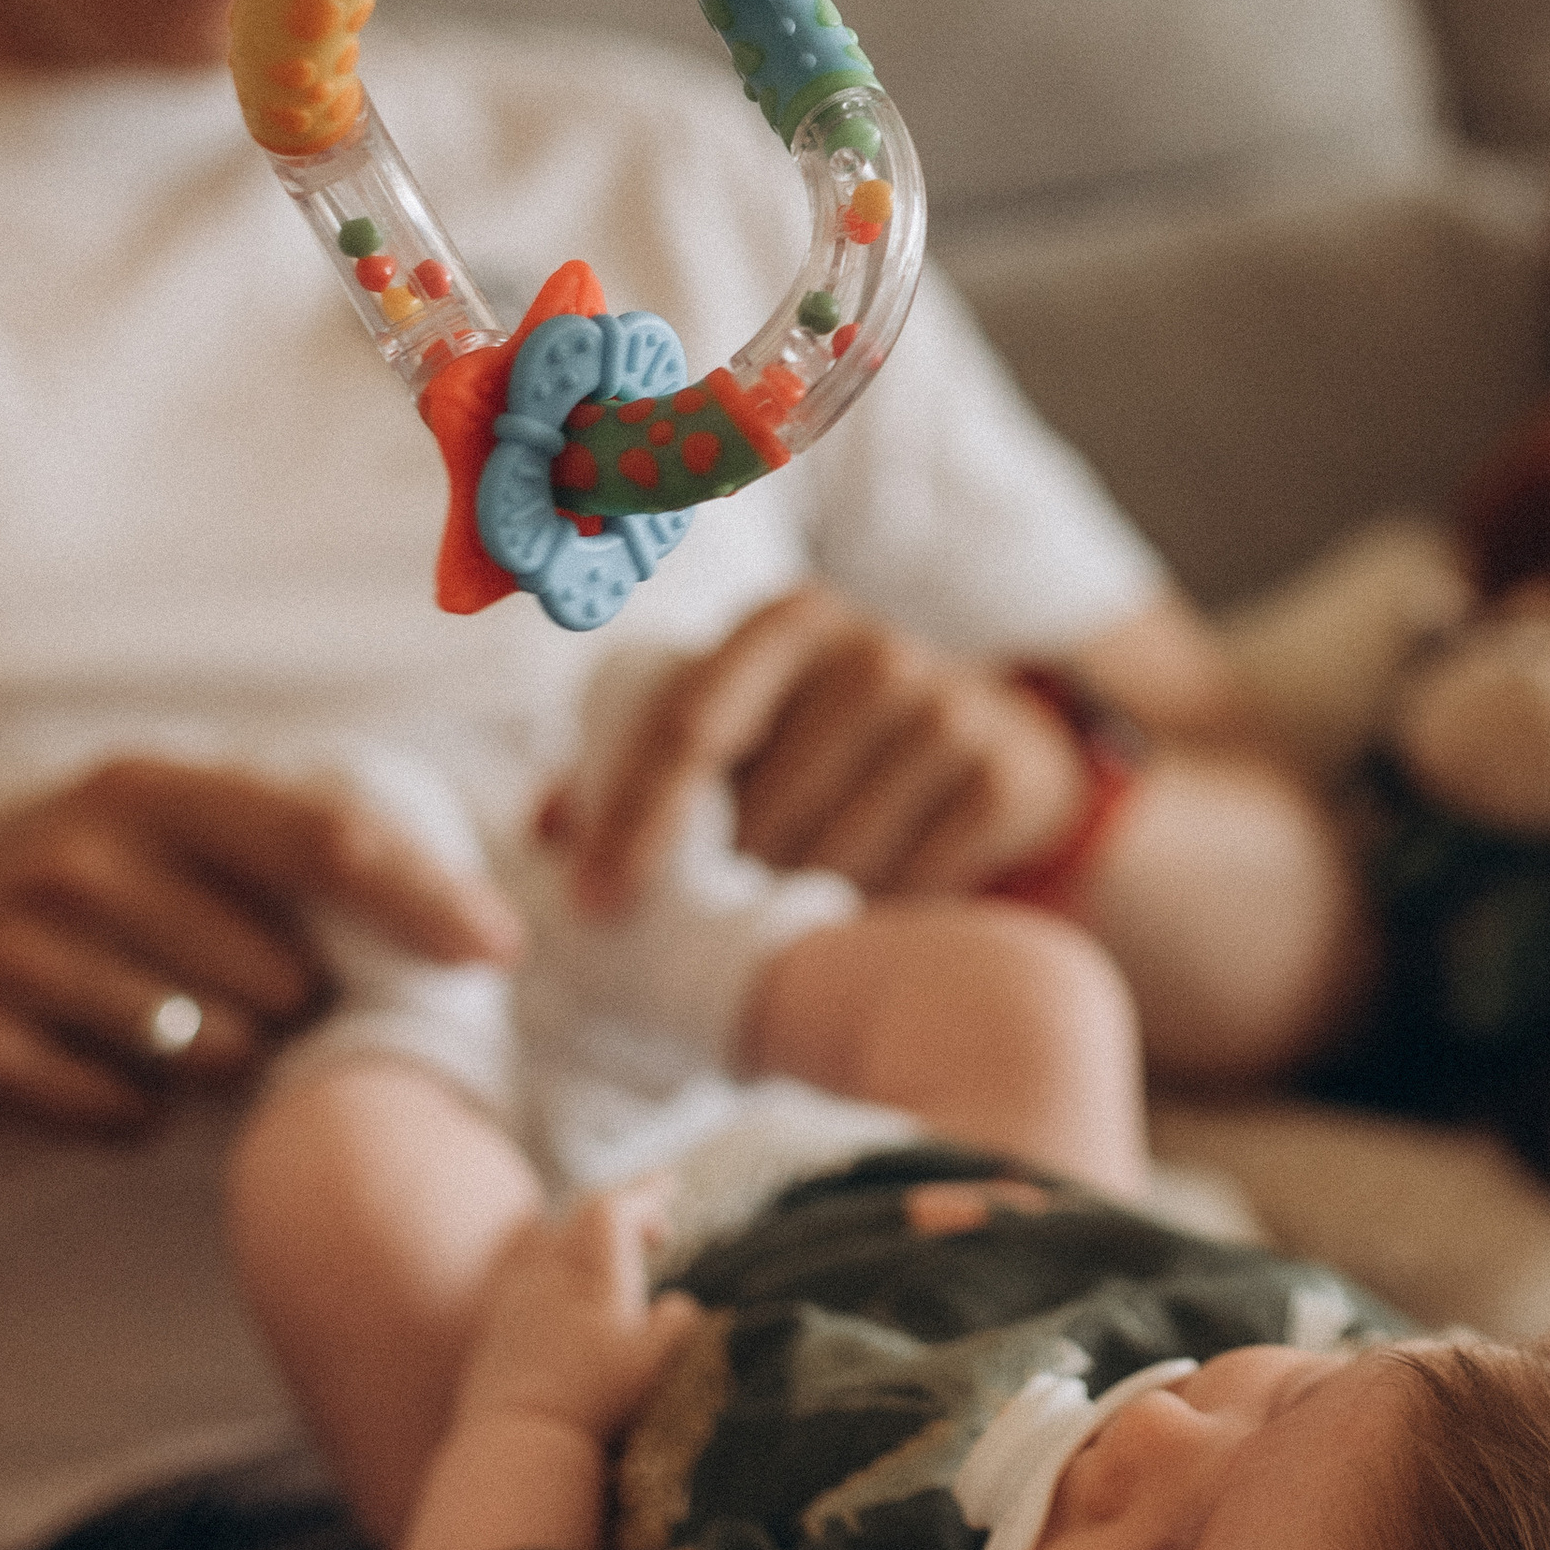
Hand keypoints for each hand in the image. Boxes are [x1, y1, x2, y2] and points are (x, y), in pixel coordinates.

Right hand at [0, 759, 519, 1133]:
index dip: (427, 897)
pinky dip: (124, 1114)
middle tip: (206, 993)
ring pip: (218, 1059)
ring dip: (207, 1068)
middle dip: (282, 1010)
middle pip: (285, 979)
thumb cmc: (35, 902)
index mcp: (144, 787)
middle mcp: (84, 855)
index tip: (501, 950)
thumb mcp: (134, 834)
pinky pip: (128, 1118)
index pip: (326, 837)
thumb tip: (444, 922)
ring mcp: (18, 950)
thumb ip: (268, 852)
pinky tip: (74, 1069)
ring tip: (138, 1028)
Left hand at [446, 1187, 701, 1452]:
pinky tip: (559, 1287)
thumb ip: (680, 1322)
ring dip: (585, 1238)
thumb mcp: (659, 1363)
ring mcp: (517, 1298)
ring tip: (610, 1253)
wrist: (520, 1439)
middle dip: (623, 1211)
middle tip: (655, 1226)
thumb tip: (677, 1305)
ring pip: (550, 1242)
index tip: (672, 1194)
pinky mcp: (496, 1327)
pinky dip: (549, 1264)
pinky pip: (521, 1272)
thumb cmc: (596, 1401)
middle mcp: (551, 1273)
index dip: (645, 1194)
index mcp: (593, 1272)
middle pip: (582, 1216)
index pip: (615, 1207)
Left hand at [565, 587, 1091, 913]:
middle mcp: (875, 649)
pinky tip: (873, 911)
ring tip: (799, 913)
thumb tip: (544, 837)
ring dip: (801, 908)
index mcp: (789, 622)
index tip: (597, 907)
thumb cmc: (834, 744)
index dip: (634, 820)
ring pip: (835, 856)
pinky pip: (912, 884)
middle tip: (715, 927)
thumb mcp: (754, 723)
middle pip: (762, 808)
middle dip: (724, 886)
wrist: (1003, 744)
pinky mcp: (1004, 775)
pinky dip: (878, 916)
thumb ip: (651, 764)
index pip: (689, 724)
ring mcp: (951, 707)